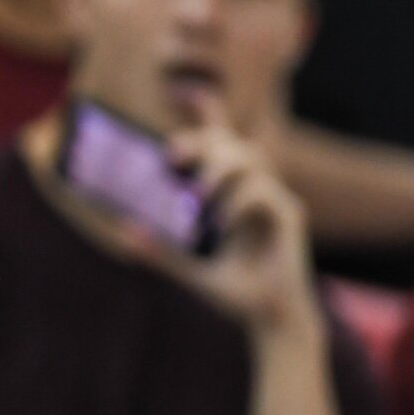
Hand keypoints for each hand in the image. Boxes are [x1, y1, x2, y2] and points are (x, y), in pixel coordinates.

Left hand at [129, 99, 318, 335]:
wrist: (269, 322)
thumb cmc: (233, 292)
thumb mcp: (188, 269)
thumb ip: (159, 251)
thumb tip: (124, 231)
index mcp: (230, 195)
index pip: (221, 145)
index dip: (207, 115)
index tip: (184, 92)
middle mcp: (254, 191)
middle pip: (232, 144)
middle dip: (203, 140)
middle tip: (172, 155)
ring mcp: (274, 202)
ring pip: (251, 161)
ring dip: (220, 169)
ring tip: (198, 194)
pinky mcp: (289, 219)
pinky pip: (265, 194)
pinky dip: (239, 202)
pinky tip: (222, 221)